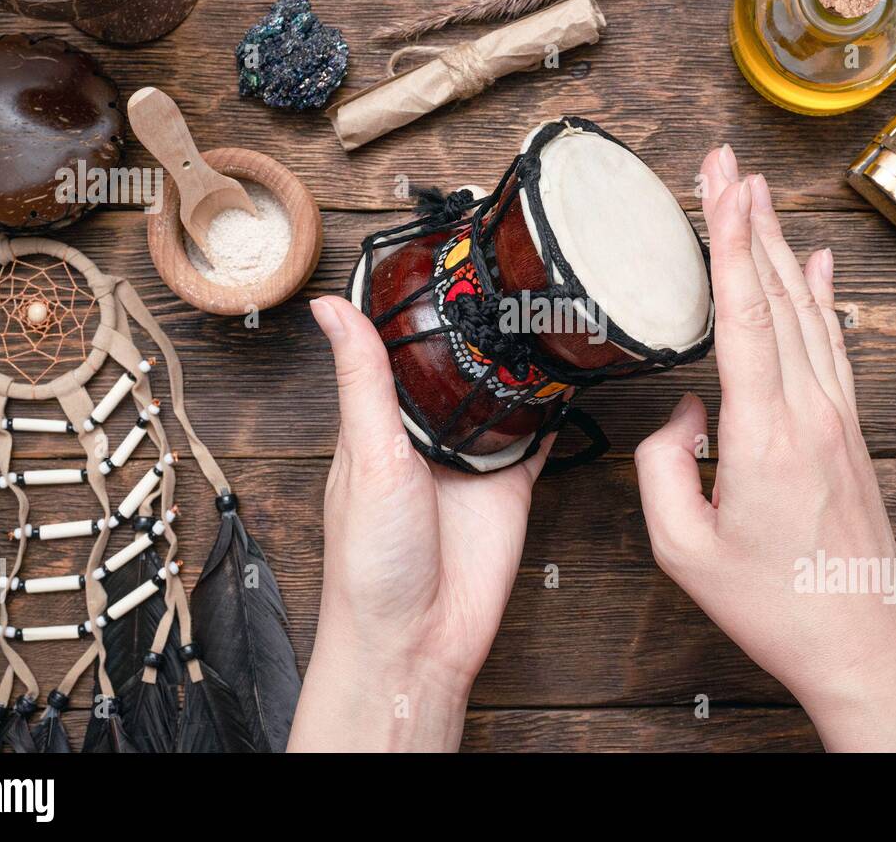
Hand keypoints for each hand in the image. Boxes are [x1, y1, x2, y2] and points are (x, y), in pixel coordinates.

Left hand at [289, 296, 548, 751]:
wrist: (418, 640)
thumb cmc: (370, 563)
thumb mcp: (367, 455)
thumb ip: (364, 380)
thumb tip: (328, 306)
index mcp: (379, 422)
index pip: (395, 348)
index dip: (414, 306)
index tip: (436, 255)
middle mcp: (425, 435)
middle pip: (455, 367)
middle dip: (477, 329)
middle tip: (506, 273)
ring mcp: (470, 458)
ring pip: (500, 394)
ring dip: (517, 364)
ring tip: (540, 309)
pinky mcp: (510, 484)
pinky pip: (536, 437)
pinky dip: (551, 410)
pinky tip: (566, 375)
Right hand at [634, 146, 895, 751]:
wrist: (859, 643)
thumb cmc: (770, 603)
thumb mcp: (681, 548)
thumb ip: (661, 466)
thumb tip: (684, 413)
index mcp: (764, 436)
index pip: (744, 315)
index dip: (731, 241)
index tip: (721, 183)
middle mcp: (809, 413)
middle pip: (778, 296)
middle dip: (750, 222)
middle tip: (726, 163)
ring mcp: (838, 419)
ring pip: (808, 314)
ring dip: (782, 249)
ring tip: (758, 195)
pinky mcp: (850, 433)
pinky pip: (833, 347)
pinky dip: (822, 300)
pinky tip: (817, 266)